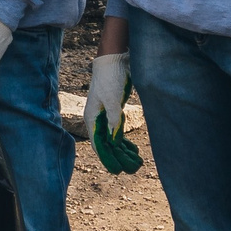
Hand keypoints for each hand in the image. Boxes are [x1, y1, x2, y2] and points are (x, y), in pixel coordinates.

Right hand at [86, 52, 143, 174]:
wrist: (114, 59)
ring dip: (124, 151)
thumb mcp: (112, 100)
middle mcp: (97, 120)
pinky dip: (126, 141)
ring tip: (137, 162)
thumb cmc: (110, 77)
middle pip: (108, 144)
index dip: (108, 159)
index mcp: (92, 118)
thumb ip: (114, 120)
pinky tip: (134, 150)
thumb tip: (114, 141)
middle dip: (120, 157)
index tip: (118, 171)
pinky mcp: (114, 111)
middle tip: (134, 168)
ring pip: (114, 139)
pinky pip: (119, 131)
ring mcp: (106, 116)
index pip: (99, 145)